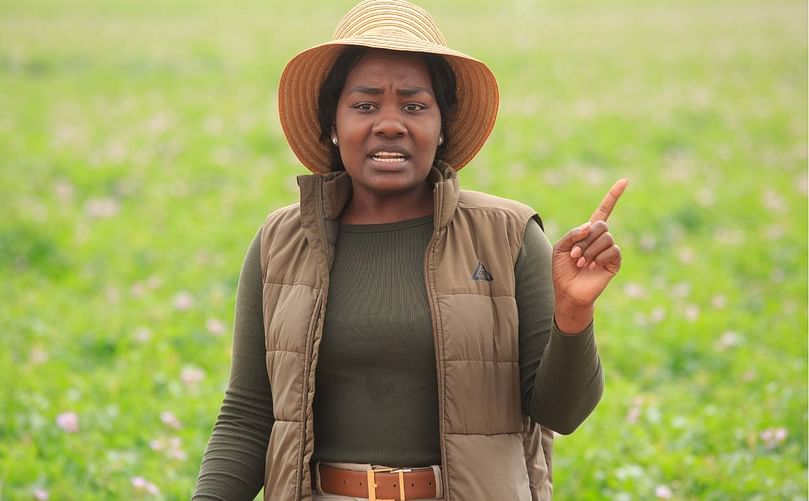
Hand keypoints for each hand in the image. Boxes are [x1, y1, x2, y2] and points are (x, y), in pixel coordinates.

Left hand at [552, 179, 627, 331]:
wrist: (568, 292)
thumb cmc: (562, 270)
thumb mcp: (560, 247)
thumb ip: (573, 234)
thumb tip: (591, 226)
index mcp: (588, 232)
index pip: (604, 210)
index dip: (613, 196)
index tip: (625, 181)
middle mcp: (601, 239)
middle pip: (601, 225)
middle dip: (585, 239)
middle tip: (575, 255)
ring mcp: (609, 250)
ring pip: (606, 237)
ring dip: (589, 250)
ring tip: (581, 263)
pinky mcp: (614, 262)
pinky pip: (612, 249)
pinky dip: (599, 256)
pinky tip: (592, 266)